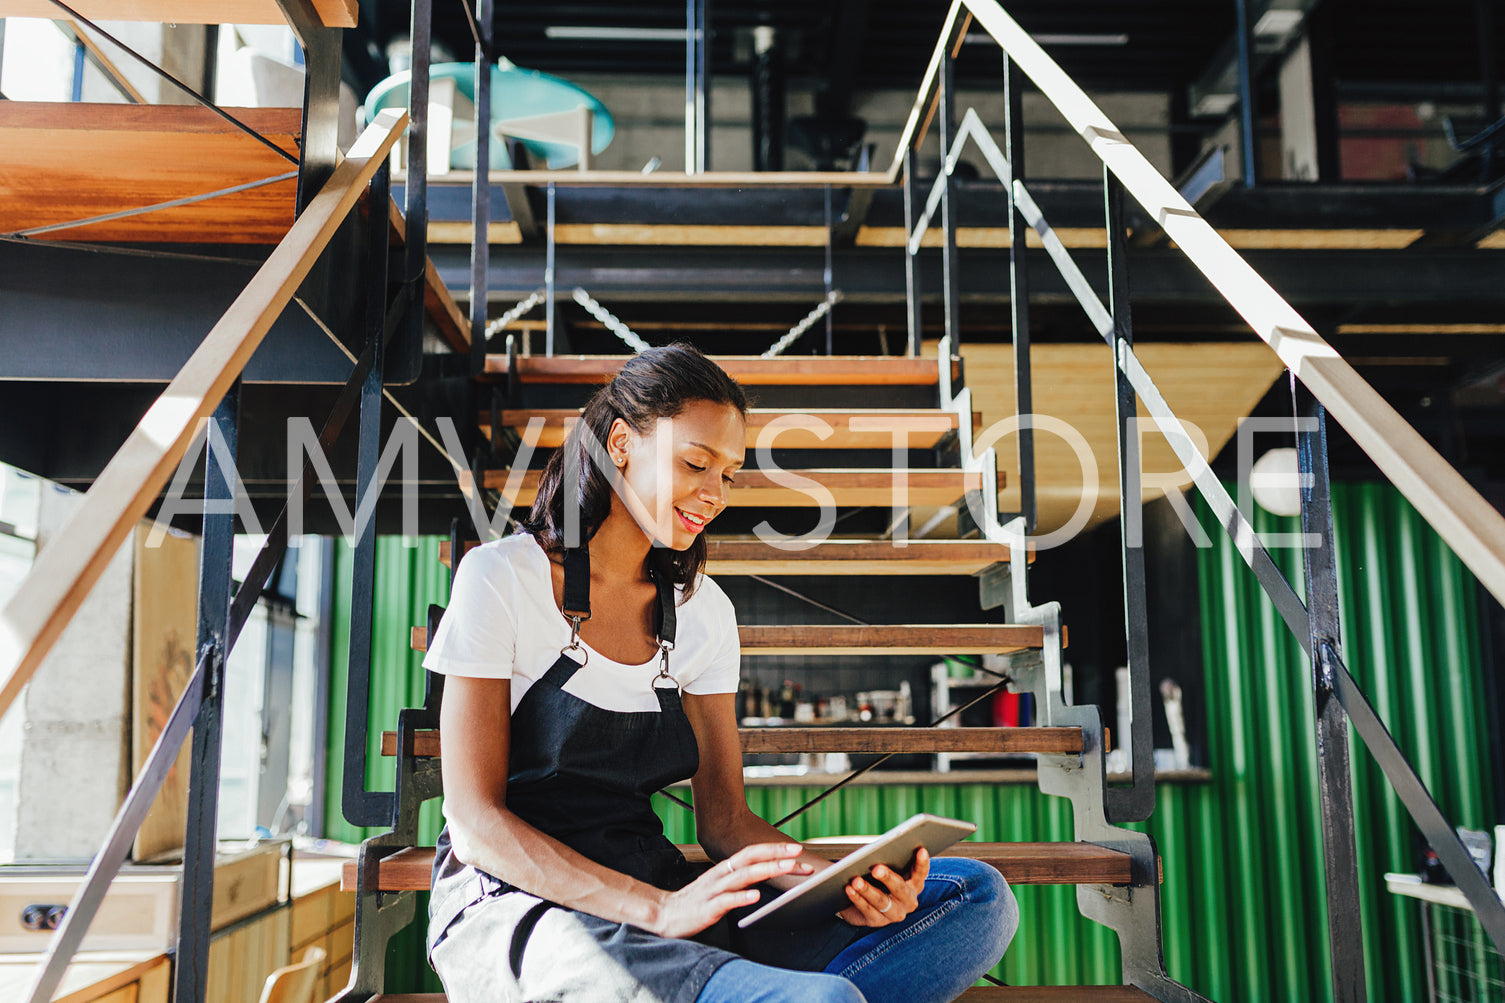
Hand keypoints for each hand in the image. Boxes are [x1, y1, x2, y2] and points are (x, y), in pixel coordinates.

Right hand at [650, 842, 813, 938]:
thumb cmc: (698, 901)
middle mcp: (721, 875)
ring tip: (787, 867)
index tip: (797, 849)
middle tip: (799, 852)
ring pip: (743, 876)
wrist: (664, 914)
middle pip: (751, 859)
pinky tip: (756, 897)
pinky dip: (741, 898)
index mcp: (725, 868)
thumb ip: (742, 880)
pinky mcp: (707, 908)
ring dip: (766, 869)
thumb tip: (770, 874)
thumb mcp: (722, 886)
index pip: (752, 853)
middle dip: (776, 854)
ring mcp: (713, 890)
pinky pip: (725, 901)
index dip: (774, 849)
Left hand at [837, 846, 928, 926]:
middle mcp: (908, 901)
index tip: (920, 849)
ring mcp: (894, 913)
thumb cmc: (878, 879)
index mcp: (914, 884)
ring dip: (868, 890)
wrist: (863, 903)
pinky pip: (867, 910)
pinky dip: (857, 898)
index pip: (921, 873)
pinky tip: (849, 889)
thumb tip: (875, 853)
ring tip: (856, 880)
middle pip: (900, 888)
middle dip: (888, 878)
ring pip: (882, 901)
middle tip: (876, 869)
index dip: (922, 862)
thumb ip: (887, 861)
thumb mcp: (886, 869)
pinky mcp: (878, 921)